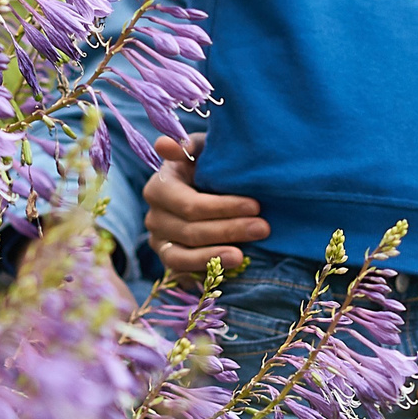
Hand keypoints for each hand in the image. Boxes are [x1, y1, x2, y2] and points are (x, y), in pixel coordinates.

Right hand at [139, 134, 269, 274]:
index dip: (223, 207)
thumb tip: (165, 145)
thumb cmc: (207, 166)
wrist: (204, 188)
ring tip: (243, 256)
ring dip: (216, 256)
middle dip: (230, 230)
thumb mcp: (201, 150)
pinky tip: (228, 270)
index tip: (255, 205)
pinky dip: (204, 272)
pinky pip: (182, 273)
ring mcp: (159, 242)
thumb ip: (189, 146)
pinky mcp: (169, 262)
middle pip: (191, 231)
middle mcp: (154, 217)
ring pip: (183, 256)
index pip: (190, 204)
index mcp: (158, 188)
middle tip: (264, 228)